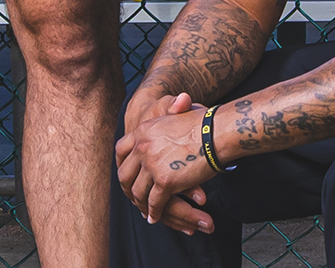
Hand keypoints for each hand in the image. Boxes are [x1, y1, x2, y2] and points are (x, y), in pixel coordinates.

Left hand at [115, 93, 216, 231]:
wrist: (214, 131)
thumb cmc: (199, 123)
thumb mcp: (171, 117)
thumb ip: (157, 130)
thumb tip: (151, 143)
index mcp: (142, 130)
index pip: (121, 150)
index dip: (123, 165)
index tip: (127, 175)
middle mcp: (142, 147)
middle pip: (125, 175)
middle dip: (128, 189)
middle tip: (134, 196)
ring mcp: (152, 165)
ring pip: (138, 192)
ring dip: (141, 205)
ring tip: (146, 211)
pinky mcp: (165, 182)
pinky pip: (154, 203)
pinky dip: (154, 213)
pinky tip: (155, 216)